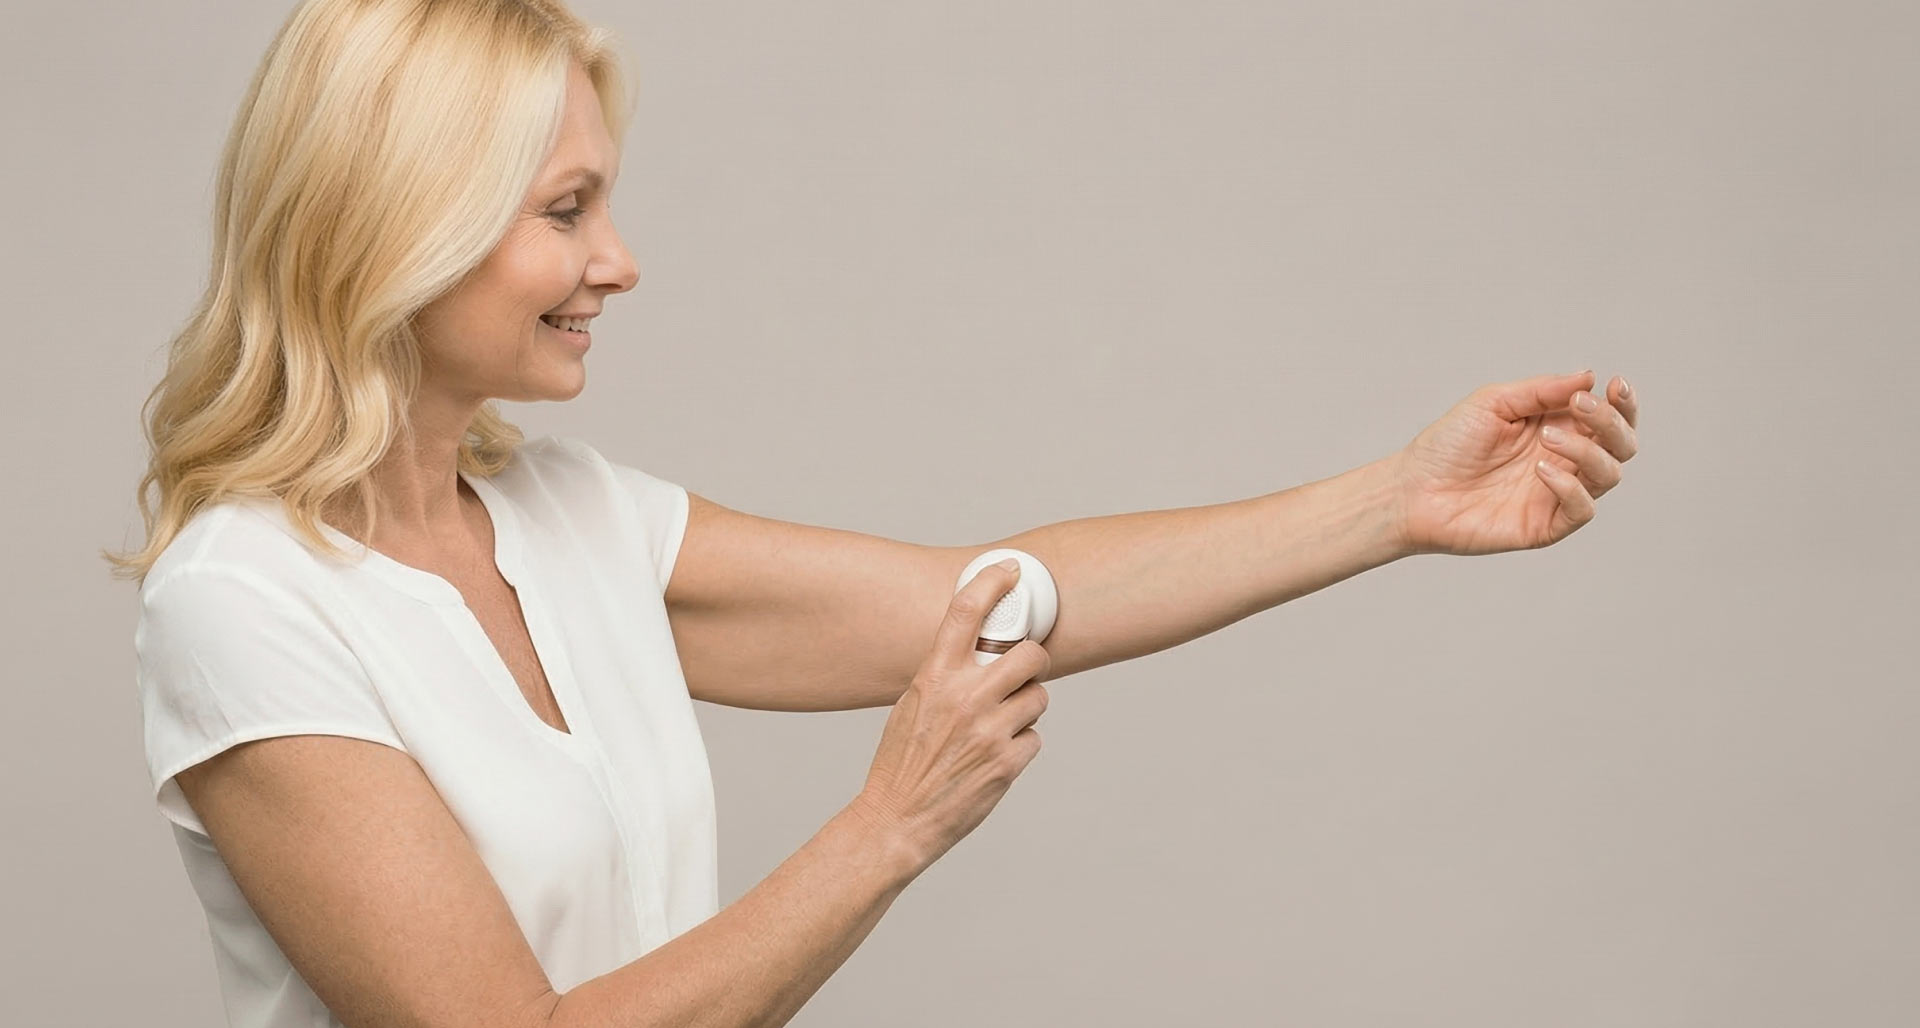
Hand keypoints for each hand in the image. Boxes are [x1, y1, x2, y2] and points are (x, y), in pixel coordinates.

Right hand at [849, 560, 1051, 874]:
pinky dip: (1020, 745)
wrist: (898, 820)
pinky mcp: (1008, 761)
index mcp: (934, 677)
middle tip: (1024, 672)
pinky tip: (993, 757)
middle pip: (1029, 653)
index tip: (1009, 571)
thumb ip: (945, 675)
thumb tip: (982, 652)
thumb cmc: (902, 763)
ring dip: (1025, 708)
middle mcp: (965, 698)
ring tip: (996, 727)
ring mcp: (990, 730)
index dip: (992, 582)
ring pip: (1038, 697)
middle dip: (1033, 661)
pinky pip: (1034, 737)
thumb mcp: (913, 705)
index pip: (965, 613)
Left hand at [1389, 370, 1639, 555]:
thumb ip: (1542, 391)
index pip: (1609, 417)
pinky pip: (1582, 509)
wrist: (1413, 489)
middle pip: (1621, 444)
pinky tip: (1541, 470)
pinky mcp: (1546, 524)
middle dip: (1612, 422)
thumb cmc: (1448, 444)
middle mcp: (1566, 460)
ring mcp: (1557, 493)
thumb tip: (1589, 377)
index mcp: (1558, 427)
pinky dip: (1571, 486)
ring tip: (1544, 438)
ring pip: (1609, 475)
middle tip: (1581, 406)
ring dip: (1587, 450)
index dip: (1623, 402)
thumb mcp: (1493, 403)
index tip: (1614, 385)